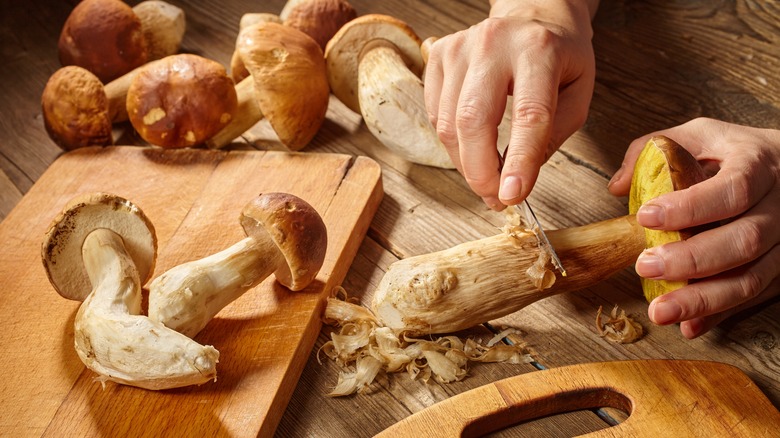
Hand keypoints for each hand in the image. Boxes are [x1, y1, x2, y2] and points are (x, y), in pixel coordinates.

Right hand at [423, 0, 597, 209]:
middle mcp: (494, 43)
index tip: (513, 196)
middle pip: (473, 120)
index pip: (528, 114)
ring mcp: (460, 47)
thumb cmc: (558, 57)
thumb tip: (514, 180)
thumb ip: (550, 137)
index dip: (520, 162)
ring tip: (487, 176)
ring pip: (448, 124)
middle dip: (480, 171)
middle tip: (494, 197)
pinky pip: (435, 115)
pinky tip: (472, 143)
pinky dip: (452, 142)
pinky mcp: (438, 55)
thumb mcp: (577, 95)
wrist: (532, 14)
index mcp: (539, 50)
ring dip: (465, 163)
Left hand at [608, 117, 779, 337]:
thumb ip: (655, 150)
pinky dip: (719, 315)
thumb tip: (617, 187)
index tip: (646, 217)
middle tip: (644, 266)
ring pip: (752, 278)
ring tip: (660, 311)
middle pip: (743, 240)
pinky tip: (689, 326)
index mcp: (759, 163)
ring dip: (703, 299)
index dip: (689, 207)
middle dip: (690, 260)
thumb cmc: (736, 152)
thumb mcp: (700, 135)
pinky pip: (754, 297)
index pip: (732, 189)